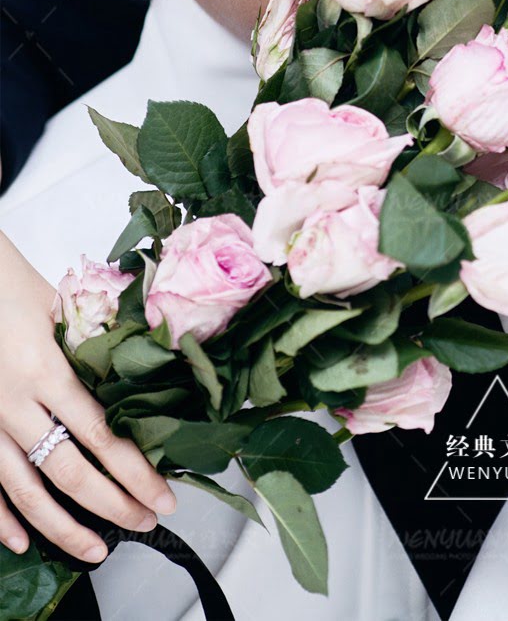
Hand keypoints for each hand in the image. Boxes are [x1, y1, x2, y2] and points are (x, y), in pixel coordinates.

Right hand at [0, 231, 175, 561]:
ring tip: (97, 548)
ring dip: (63, 526)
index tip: (163, 495)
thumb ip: (100, 344)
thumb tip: (158, 365)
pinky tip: (23, 541)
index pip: (101, 434)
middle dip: (112, 503)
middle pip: (69, 470)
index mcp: (46, 367)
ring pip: (25, 489)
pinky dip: (1, 518)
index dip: (135, 472)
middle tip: (145, 521)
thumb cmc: (14, 287)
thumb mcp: (65, 307)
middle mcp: (13, 401)